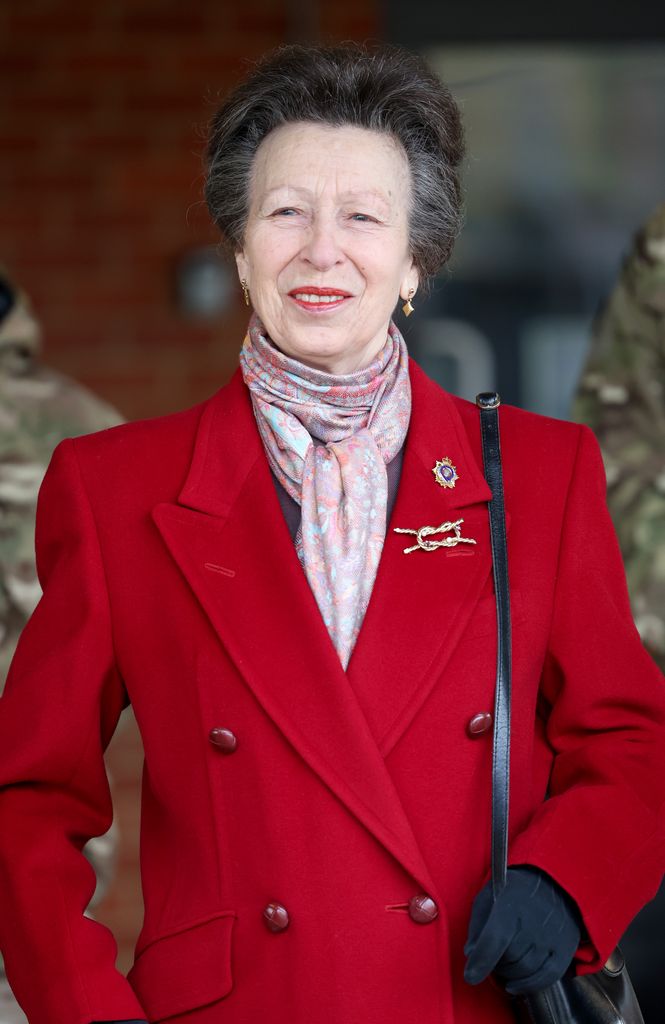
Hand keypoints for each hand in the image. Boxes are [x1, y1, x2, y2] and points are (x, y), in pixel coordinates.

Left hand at [464, 866, 581, 994]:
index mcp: (511, 902)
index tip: (470, 976)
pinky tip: (513, 986)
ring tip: (503, 964)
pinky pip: (546, 978)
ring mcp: (552, 936)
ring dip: (509, 974)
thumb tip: (471, 954)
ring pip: (525, 970)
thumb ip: (477, 925)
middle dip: (495, 963)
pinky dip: (528, 986)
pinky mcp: (566, 949)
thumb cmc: (513, 892)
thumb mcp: (488, 896)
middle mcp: (534, 920)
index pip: (495, 938)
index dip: (481, 960)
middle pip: (509, 957)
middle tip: (492, 956)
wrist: (552, 883)